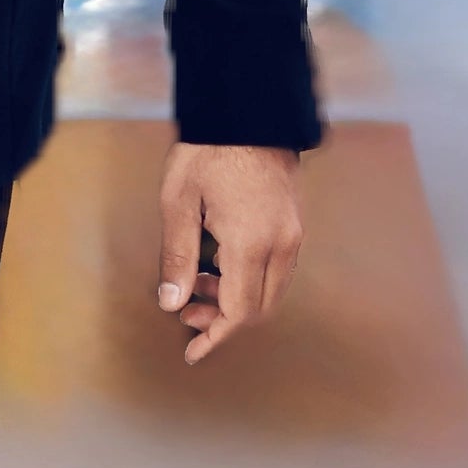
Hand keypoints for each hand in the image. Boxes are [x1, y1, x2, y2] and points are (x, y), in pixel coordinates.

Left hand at [155, 143, 302, 365]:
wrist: (249, 115)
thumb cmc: (207, 154)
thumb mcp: (178, 203)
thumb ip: (176, 257)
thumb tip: (172, 303)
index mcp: (250, 244)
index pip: (240, 312)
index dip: (215, 337)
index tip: (193, 352)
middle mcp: (281, 246)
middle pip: (258, 309)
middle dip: (222, 320)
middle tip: (186, 309)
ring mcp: (293, 236)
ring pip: (270, 292)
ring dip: (236, 299)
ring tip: (198, 282)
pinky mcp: (295, 226)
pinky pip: (277, 272)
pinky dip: (250, 281)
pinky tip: (220, 265)